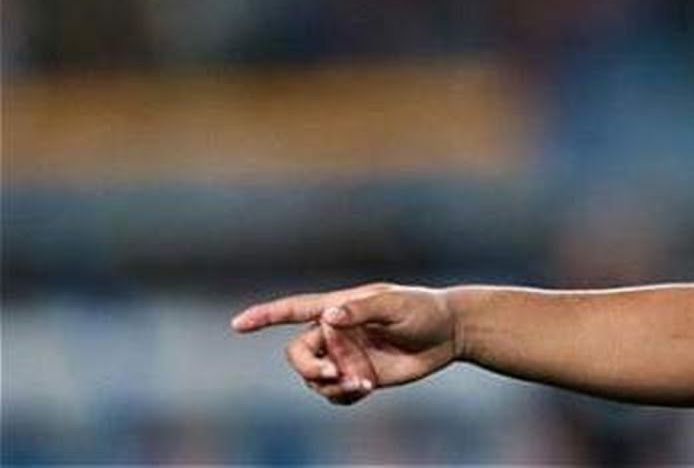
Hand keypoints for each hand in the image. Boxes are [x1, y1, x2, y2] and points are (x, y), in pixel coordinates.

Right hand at [232, 283, 459, 404]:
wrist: (449, 333)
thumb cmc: (424, 310)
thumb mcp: (397, 304)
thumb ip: (361, 310)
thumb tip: (329, 316)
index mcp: (339, 306)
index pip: (294, 310)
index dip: (265, 315)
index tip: (238, 325)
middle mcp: (336, 331)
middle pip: (297, 354)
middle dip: (309, 368)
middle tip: (335, 375)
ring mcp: (345, 355)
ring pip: (313, 378)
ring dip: (333, 385)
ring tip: (364, 382)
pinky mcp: (357, 375)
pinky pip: (334, 393)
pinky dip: (344, 395)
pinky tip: (366, 388)